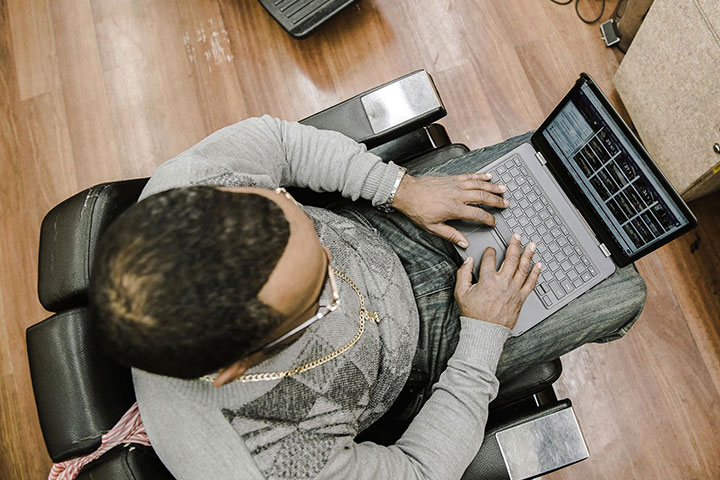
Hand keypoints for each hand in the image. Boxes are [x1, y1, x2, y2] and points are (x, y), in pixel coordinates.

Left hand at [392, 173, 507, 247]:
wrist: (407, 192)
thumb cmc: (417, 210)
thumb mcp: (432, 228)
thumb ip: (450, 235)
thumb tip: (463, 242)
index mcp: (454, 208)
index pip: (477, 214)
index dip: (488, 219)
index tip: (493, 222)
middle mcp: (457, 195)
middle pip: (482, 196)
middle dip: (496, 200)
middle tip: (506, 204)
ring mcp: (455, 184)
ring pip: (478, 184)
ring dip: (492, 186)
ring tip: (503, 189)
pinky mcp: (452, 178)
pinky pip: (469, 176)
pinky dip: (480, 176)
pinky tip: (488, 176)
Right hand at [454, 234, 541, 329]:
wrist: (485, 331)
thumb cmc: (474, 314)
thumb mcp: (461, 293)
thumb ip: (463, 274)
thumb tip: (468, 261)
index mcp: (488, 280)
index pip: (490, 258)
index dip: (489, 251)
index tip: (490, 250)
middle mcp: (503, 283)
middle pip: (511, 258)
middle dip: (515, 244)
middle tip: (517, 236)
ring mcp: (514, 290)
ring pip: (524, 268)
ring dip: (528, 254)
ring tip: (532, 245)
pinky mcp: (521, 298)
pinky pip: (531, 283)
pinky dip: (536, 273)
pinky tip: (539, 265)